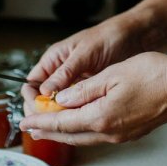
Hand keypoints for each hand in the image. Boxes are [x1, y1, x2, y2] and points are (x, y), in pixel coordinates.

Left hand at [19, 51, 166, 144]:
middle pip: (70, 135)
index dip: (40, 121)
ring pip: (84, 137)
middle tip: (30, 127)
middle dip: (47, 130)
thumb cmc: (156, 75)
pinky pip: (99, 135)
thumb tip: (61, 100)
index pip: (61, 123)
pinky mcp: (131, 133)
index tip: (24, 121)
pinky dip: (82, 130)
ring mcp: (122, 135)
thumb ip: (84, 89)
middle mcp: (109, 132)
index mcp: (101, 117)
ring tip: (49, 127)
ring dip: (64, 132)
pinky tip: (81, 123)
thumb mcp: (113, 74)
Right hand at [21, 14, 146, 114]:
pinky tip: (79, 123)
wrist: (134, 37)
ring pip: (60, 105)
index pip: (32, 84)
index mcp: (54, 60)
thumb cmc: (108, 36)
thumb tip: (45, 91)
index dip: (32, 99)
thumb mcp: (84, 52)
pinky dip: (76, 115)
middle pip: (43, 99)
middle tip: (48, 125)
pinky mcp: (89, 91)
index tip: (38, 111)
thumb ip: (65, 71)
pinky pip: (77, 106)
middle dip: (43, 112)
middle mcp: (62, 73)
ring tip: (62, 128)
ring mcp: (75, 84)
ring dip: (60, 116)